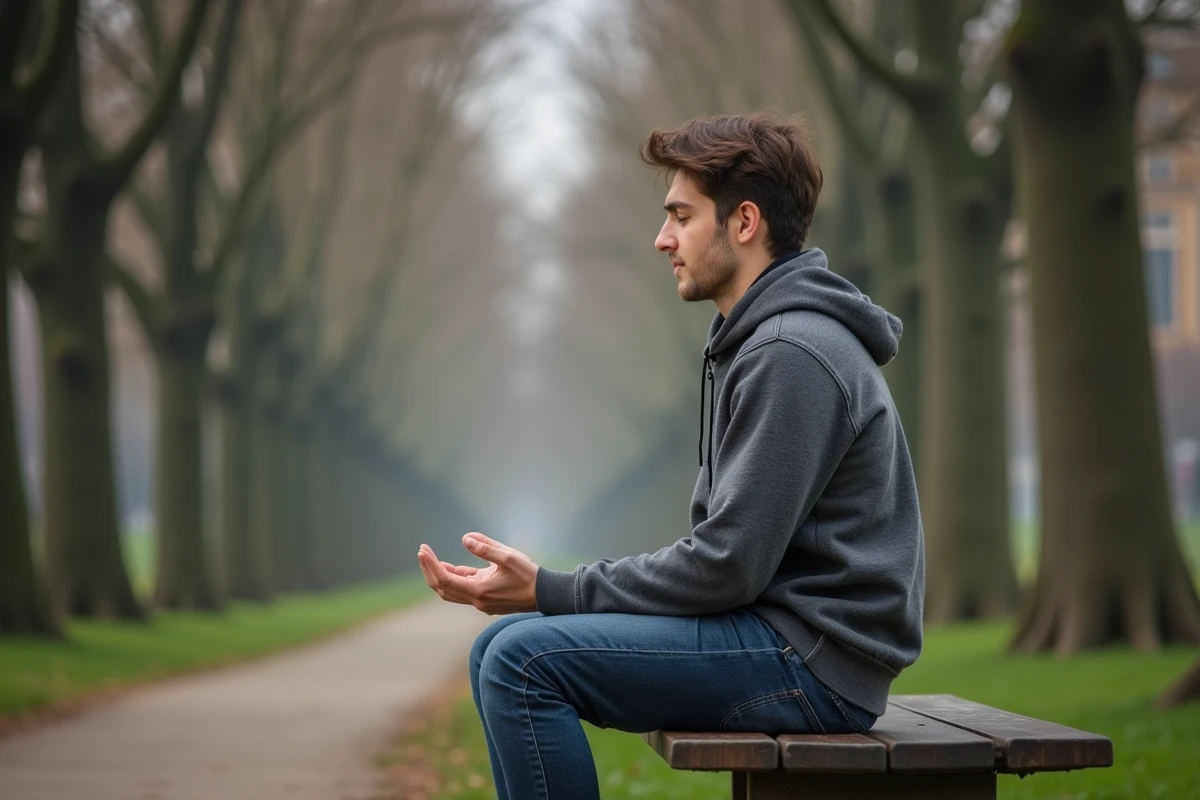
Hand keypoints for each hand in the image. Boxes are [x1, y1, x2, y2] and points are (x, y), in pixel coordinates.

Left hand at [417, 533, 538, 614]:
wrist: (544, 595)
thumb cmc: (528, 575)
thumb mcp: (508, 556)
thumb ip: (486, 548)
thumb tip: (465, 539)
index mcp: (479, 590)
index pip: (445, 579)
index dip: (431, 565)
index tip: (423, 550)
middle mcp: (476, 600)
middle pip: (442, 588)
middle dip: (429, 569)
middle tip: (422, 551)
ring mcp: (480, 603)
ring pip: (451, 592)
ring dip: (439, 576)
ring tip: (430, 558)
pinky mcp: (485, 601)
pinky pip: (463, 591)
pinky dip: (454, 578)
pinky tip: (451, 566)